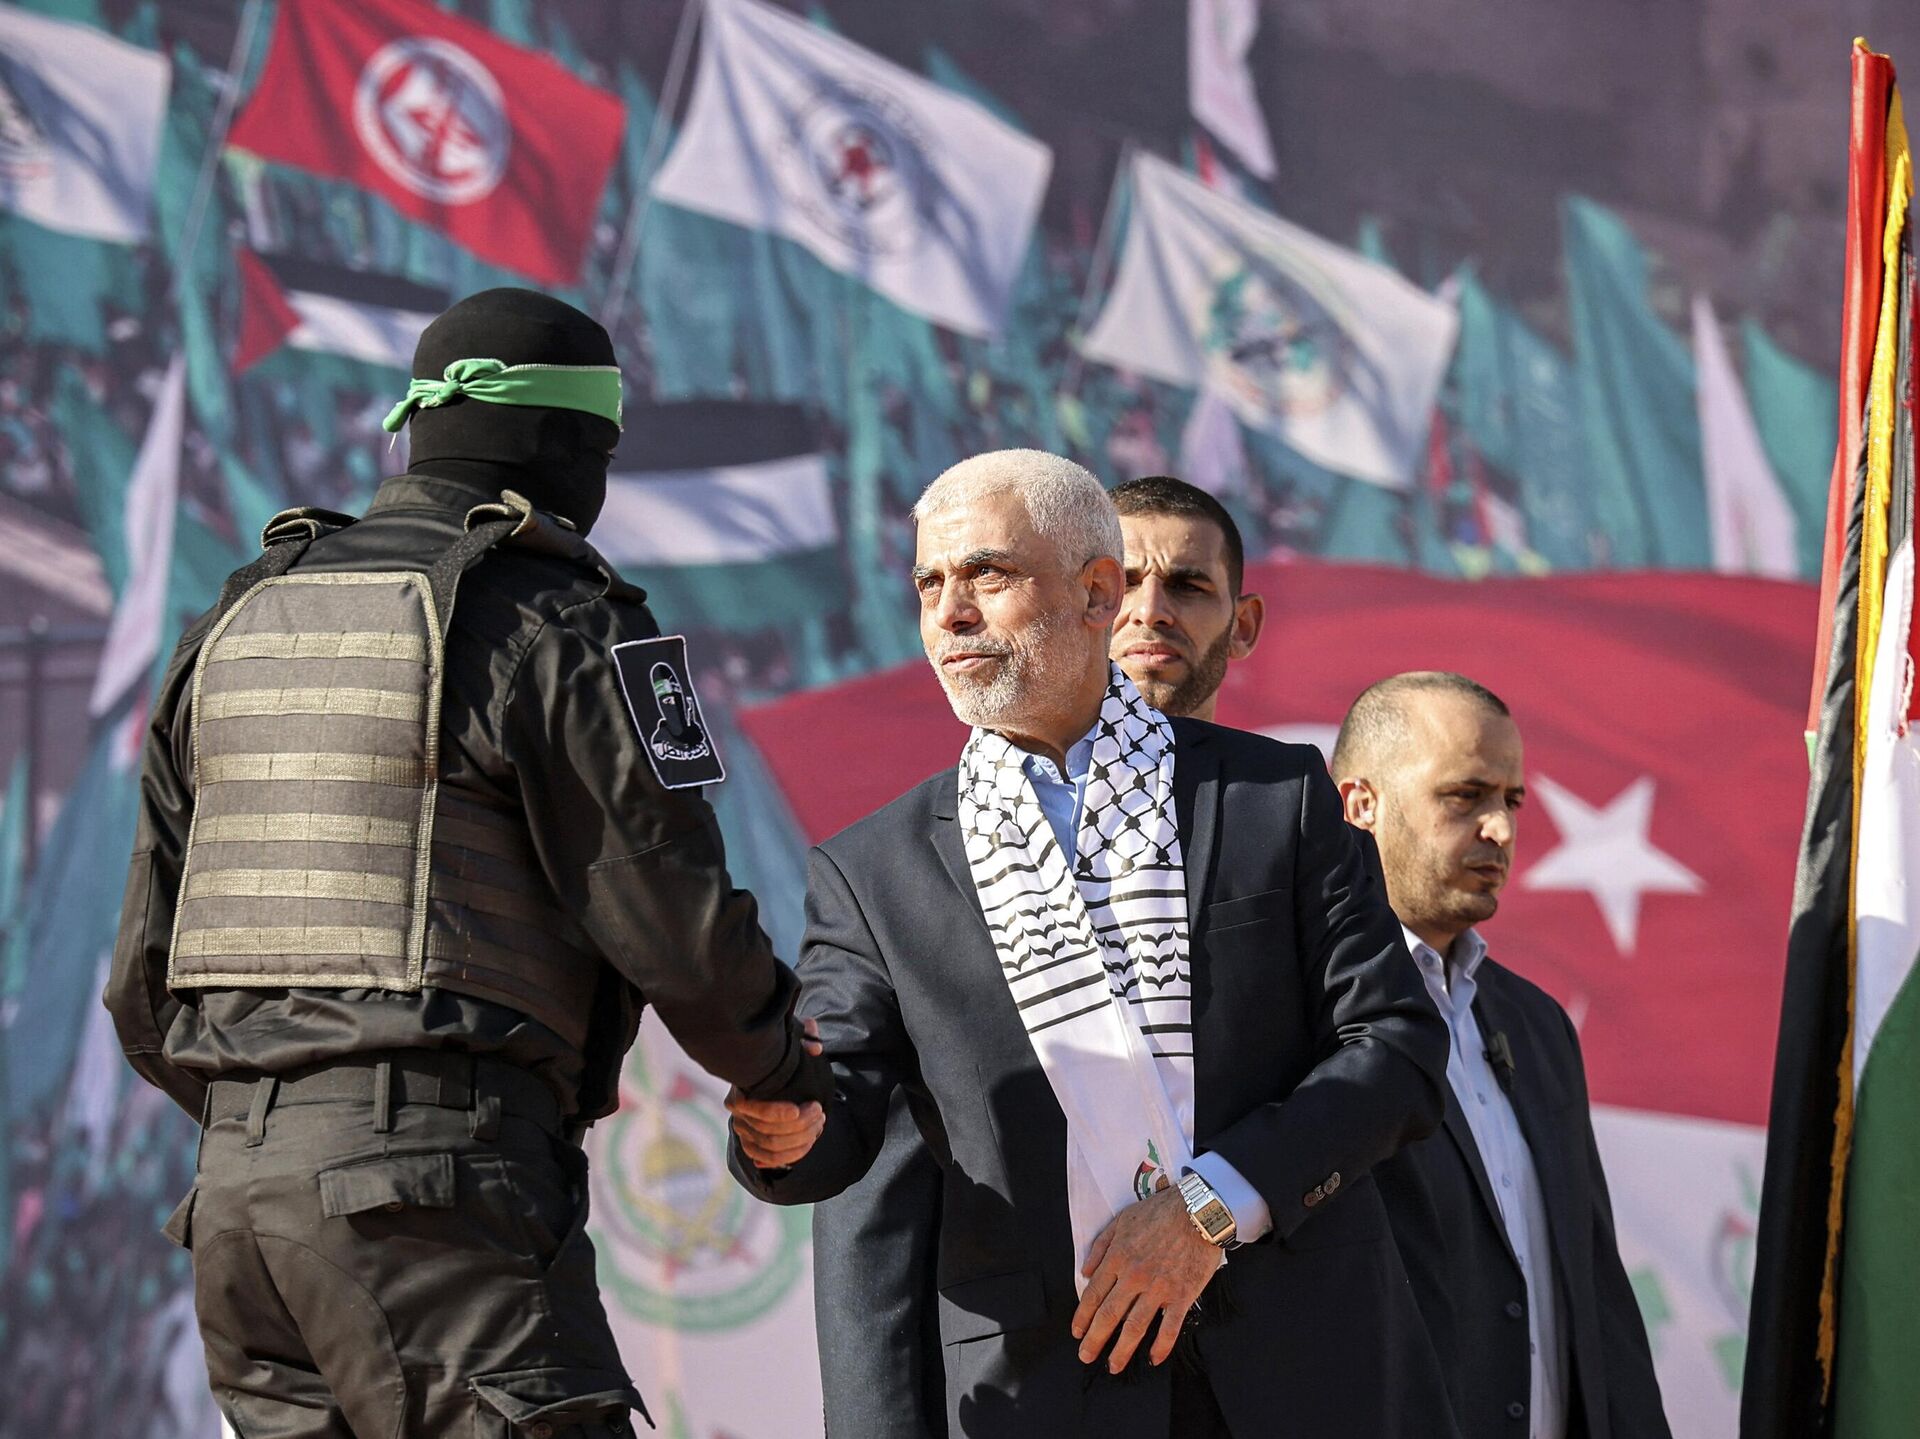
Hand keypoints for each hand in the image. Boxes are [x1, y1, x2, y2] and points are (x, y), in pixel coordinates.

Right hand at [726, 1019, 825, 1168]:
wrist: (769, 1086)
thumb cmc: (778, 1065)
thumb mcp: (790, 1047)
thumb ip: (803, 1039)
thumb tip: (815, 1047)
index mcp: (740, 1093)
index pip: (753, 1108)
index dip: (776, 1112)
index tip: (799, 1109)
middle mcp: (739, 1117)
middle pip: (768, 1132)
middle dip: (800, 1126)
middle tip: (820, 1112)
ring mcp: (745, 1135)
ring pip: (773, 1147)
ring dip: (801, 1140)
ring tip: (819, 1124)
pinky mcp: (754, 1148)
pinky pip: (772, 1159)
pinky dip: (794, 1154)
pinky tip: (810, 1141)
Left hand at [1071, 1186, 1224, 1371]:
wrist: (1198, 1209)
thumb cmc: (1160, 1211)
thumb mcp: (1122, 1220)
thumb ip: (1101, 1246)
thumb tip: (1085, 1272)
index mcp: (1117, 1257)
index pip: (1093, 1294)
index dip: (1082, 1316)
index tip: (1077, 1332)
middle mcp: (1133, 1276)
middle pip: (1108, 1315)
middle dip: (1094, 1340)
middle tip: (1085, 1356)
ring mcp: (1158, 1288)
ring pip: (1134, 1326)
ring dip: (1121, 1350)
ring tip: (1113, 1366)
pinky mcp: (1182, 1295)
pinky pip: (1169, 1327)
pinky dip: (1161, 1346)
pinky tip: (1153, 1359)